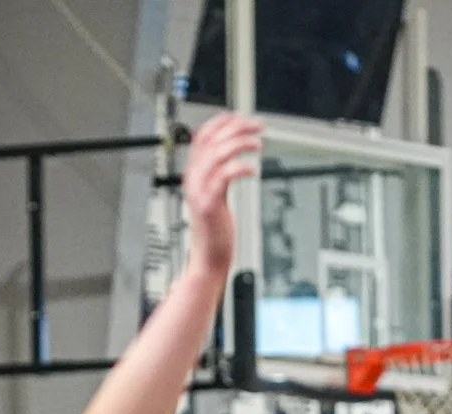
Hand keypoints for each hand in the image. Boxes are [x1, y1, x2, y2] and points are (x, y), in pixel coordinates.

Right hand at [180, 112, 261, 276]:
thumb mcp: (215, 195)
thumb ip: (219, 175)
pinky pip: (224, 177)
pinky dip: (240, 168)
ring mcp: (200, 191)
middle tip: (258, 126)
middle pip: (212, 140)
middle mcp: (194, 179)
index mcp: (194, 174)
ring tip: (258, 144)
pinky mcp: (210, 204)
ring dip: (240, 144)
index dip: (221, 122)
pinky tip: (252, 169)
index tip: (240, 117)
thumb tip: (233, 157)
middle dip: (237, 127)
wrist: (208, 259)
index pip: (202, 136)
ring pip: (217, 154)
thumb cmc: (215, 230)